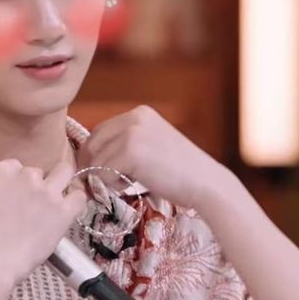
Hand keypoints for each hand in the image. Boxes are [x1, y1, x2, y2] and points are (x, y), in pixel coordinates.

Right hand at [0, 159, 86, 283]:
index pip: (14, 166)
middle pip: (37, 172)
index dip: (15, 180)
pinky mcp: (64, 211)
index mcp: (4, 173)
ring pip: (64, 172)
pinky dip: (76, 201)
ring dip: (61, 181)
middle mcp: (28, 176)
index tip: (14, 193)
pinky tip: (69, 210)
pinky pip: (79, 197)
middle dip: (35, 184)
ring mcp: (48, 192)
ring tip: (58, 197)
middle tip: (32, 203)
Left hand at [77, 105, 235, 209]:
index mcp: (139, 113)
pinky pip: (103, 172)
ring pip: (96, 159)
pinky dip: (110, 184)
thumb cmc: (180, 171)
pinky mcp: (131, 152)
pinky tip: (128, 186)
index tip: (96, 170)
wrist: (205, 183)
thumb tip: (93, 154)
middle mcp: (134, 117)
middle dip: (92, 164)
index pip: (101, 130)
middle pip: (94, 142)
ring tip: (124, 184)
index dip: (94, 152)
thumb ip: (127, 143)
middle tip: (101, 182)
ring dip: (104, 177)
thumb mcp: (152, 145)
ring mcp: (132, 133)